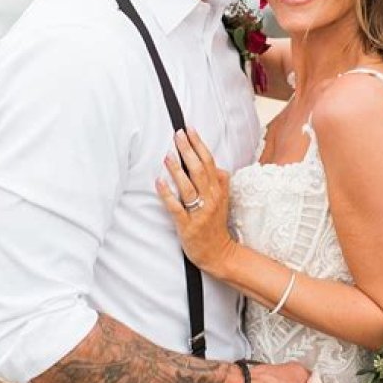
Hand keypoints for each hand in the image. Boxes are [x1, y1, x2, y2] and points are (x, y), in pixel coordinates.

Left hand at [156, 128, 235, 276]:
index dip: (199, 144)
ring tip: (167, 155)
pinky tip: (159, 183)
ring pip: (188, 187)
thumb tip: (215, 166)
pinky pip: (176, 207)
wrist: (219, 252)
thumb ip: (219, 182)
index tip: (189, 129)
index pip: (209, 162)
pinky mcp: (188, 225)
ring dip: (177, 170)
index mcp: (218, 190)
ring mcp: (199, 212)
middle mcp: (211, 199)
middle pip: (199, 170)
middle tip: (177, 134)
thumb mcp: (223, 200)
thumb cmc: (216, 224)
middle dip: (188, 150)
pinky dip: (167, 194)